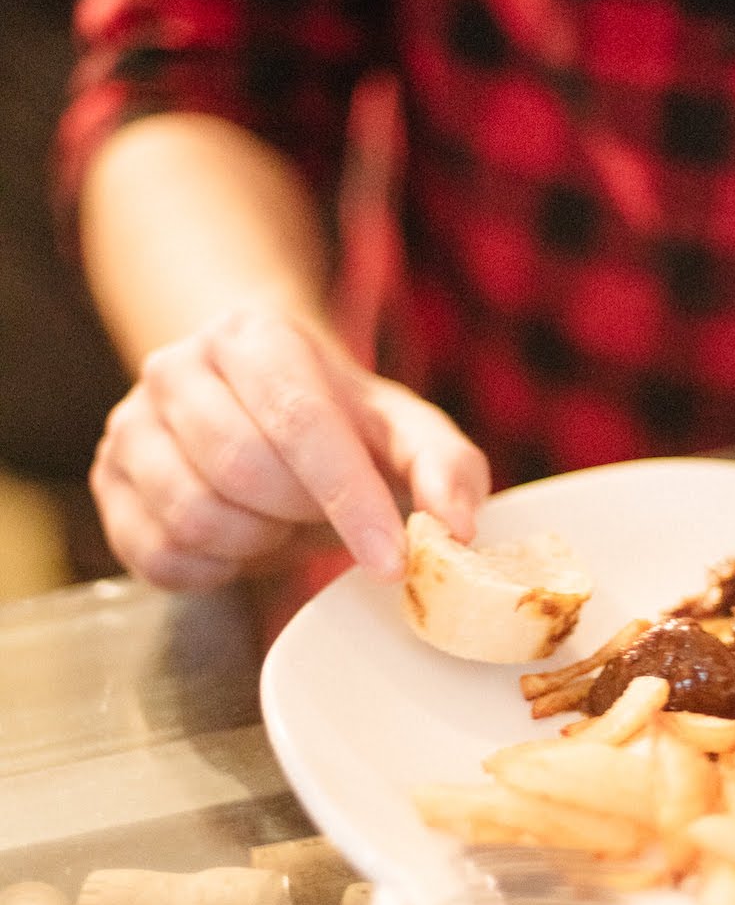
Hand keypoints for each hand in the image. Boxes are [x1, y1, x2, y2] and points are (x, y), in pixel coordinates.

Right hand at [90, 307, 489, 588]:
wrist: (255, 407)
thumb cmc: (339, 425)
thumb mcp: (403, 431)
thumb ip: (445, 468)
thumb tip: (457, 527)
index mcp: (254, 335)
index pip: (300, 422)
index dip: (349, 500)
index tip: (391, 561)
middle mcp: (176, 366)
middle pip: (242, 470)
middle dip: (301, 515)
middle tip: (323, 513)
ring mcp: (129, 424)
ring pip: (195, 517)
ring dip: (257, 542)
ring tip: (279, 517)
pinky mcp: (107, 485)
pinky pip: (160, 556)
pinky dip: (215, 569)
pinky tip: (241, 538)